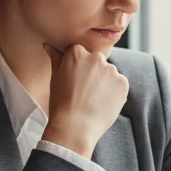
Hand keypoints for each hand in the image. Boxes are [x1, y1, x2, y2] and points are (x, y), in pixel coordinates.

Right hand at [40, 43, 128, 157]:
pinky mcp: (123, 83)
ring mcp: (111, 70)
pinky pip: (119, 84)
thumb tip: (48, 45)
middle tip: (84, 91)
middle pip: (97, 61)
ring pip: (109, 73)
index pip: (81, 53)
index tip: (75, 81)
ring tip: (93, 99)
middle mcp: (96, 57)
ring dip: (104, 82)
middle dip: (93, 73)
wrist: (75, 126)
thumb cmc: (61, 102)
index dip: (78, 68)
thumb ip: (56, 58)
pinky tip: (103, 103)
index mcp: (77, 52)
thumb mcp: (55, 77)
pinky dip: (114, 92)